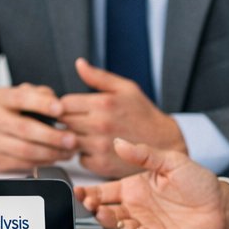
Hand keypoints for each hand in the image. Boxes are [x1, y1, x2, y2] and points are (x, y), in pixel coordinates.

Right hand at [0, 84, 75, 172]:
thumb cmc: (2, 112)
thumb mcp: (16, 96)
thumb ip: (37, 95)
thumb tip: (56, 103)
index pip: (21, 99)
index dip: (42, 104)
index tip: (61, 109)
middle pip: (25, 129)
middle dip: (53, 136)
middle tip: (72, 139)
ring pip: (25, 151)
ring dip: (51, 153)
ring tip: (67, 152)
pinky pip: (21, 164)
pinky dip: (41, 163)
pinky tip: (52, 158)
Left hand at [60, 58, 184, 176]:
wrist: (164, 143)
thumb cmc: (143, 114)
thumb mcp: (126, 88)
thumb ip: (98, 77)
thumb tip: (79, 63)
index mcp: (104, 103)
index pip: (64, 103)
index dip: (66, 105)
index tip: (74, 108)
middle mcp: (100, 125)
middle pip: (64, 122)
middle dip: (68, 121)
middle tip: (81, 121)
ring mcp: (100, 146)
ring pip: (68, 141)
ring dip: (74, 138)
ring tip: (88, 134)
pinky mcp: (101, 165)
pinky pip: (79, 158)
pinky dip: (85, 154)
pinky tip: (96, 148)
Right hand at [73, 138, 228, 228]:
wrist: (221, 203)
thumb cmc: (198, 181)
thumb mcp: (171, 161)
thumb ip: (144, 155)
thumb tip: (119, 143)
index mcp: (134, 187)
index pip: (104, 191)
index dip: (88, 193)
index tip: (78, 191)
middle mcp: (135, 207)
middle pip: (105, 211)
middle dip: (94, 209)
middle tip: (92, 205)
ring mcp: (145, 223)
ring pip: (118, 226)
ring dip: (110, 222)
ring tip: (109, 216)